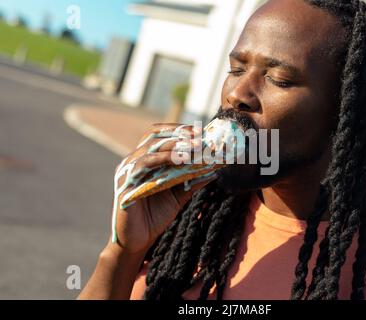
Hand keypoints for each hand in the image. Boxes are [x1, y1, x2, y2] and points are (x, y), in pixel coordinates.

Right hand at [109, 123, 212, 254]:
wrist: (137, 242)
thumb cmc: (155, 217)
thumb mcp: (178, 195)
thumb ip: (191, 180)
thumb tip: (213, 169)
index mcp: (144, 161)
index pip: (158, 135)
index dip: (178, 130)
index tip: (200, 132)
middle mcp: (133, 162)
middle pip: (154, 136)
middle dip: (178, 133)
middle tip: (200, 136)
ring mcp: (127, 171)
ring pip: (150, 147)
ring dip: (175, 144)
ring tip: (195, 146)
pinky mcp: (125, 183)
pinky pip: (144, 164)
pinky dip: (164, 159)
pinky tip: (181, 160)